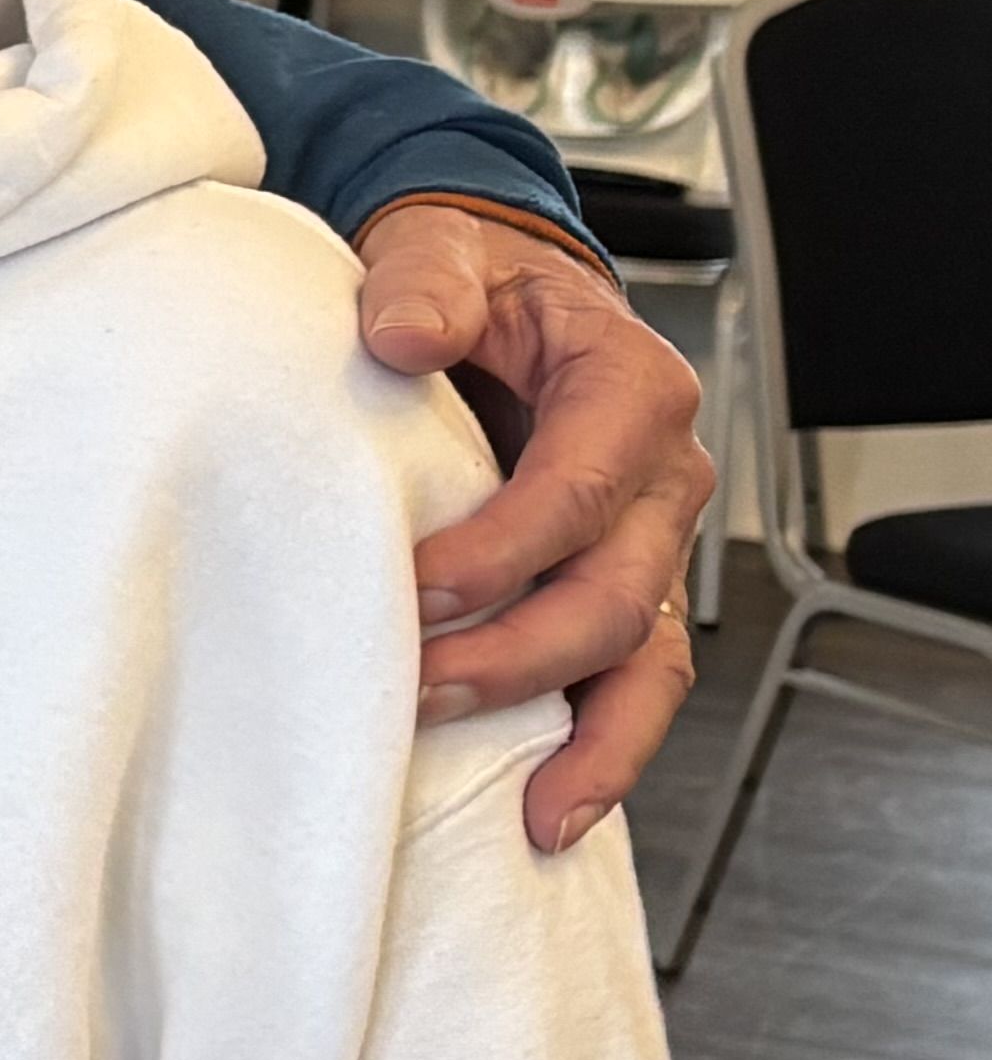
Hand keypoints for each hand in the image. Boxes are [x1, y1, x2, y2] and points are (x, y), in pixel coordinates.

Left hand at [357, 200, 714, 852]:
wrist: (493, 294)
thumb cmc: (471, 282)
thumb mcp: (440, 250)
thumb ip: (422, 284)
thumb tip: (398, 334)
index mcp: (629, 389)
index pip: (581, 489)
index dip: (504, 552)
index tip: (418, 593)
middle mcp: (661, 478)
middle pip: (613, 594)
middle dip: (519, 657)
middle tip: (417, 690)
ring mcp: (649, 544)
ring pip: (645, 662)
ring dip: (584, 738)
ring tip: (529, 808)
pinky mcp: (620, 590)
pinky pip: (627, 681)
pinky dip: (601, 750)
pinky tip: (552, 807)